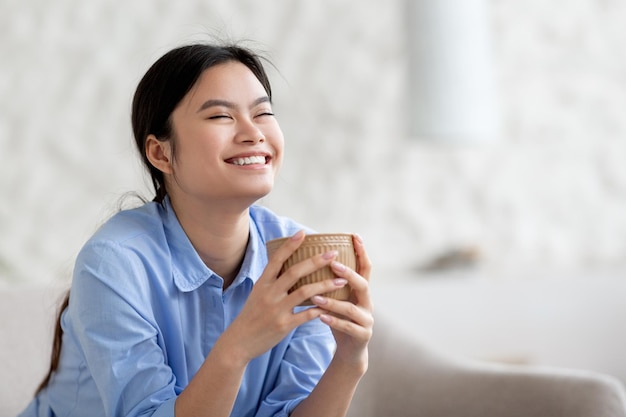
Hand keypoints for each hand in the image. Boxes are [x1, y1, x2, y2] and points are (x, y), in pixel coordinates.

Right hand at [221, 230, 348, 362]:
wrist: (239, 342)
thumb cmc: (251, 315)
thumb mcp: (258, 293)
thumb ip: (272, 280)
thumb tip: (286, 263)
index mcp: (262, 283)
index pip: (277, 259)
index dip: (290, 245)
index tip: (303, 233)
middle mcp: (269, 294)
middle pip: (295, 272)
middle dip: (315, 261)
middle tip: (333, 253)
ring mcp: (276, 310)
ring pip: (304, 292)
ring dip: (324, 285)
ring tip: (341, 281)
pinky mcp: (283, 325)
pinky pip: (306, 315)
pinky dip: (319, 309)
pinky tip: (332, 305)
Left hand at [311, 234, 372, 369]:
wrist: (349, 350)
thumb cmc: (339, 319)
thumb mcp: (337, 298)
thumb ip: (330, 282)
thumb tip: (310, 258)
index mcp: (361, 291)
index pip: (365, 267)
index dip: (362, 252)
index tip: (355, 236)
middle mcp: (367, 302)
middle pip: (363, 284)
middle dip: (349, 273)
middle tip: (333, 264)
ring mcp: (367, 320)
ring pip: (352, 308)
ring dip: (334, 301)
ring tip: (316, 296)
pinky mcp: (362, 335)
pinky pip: (347, 327)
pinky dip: (333, 321)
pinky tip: (320, 317)